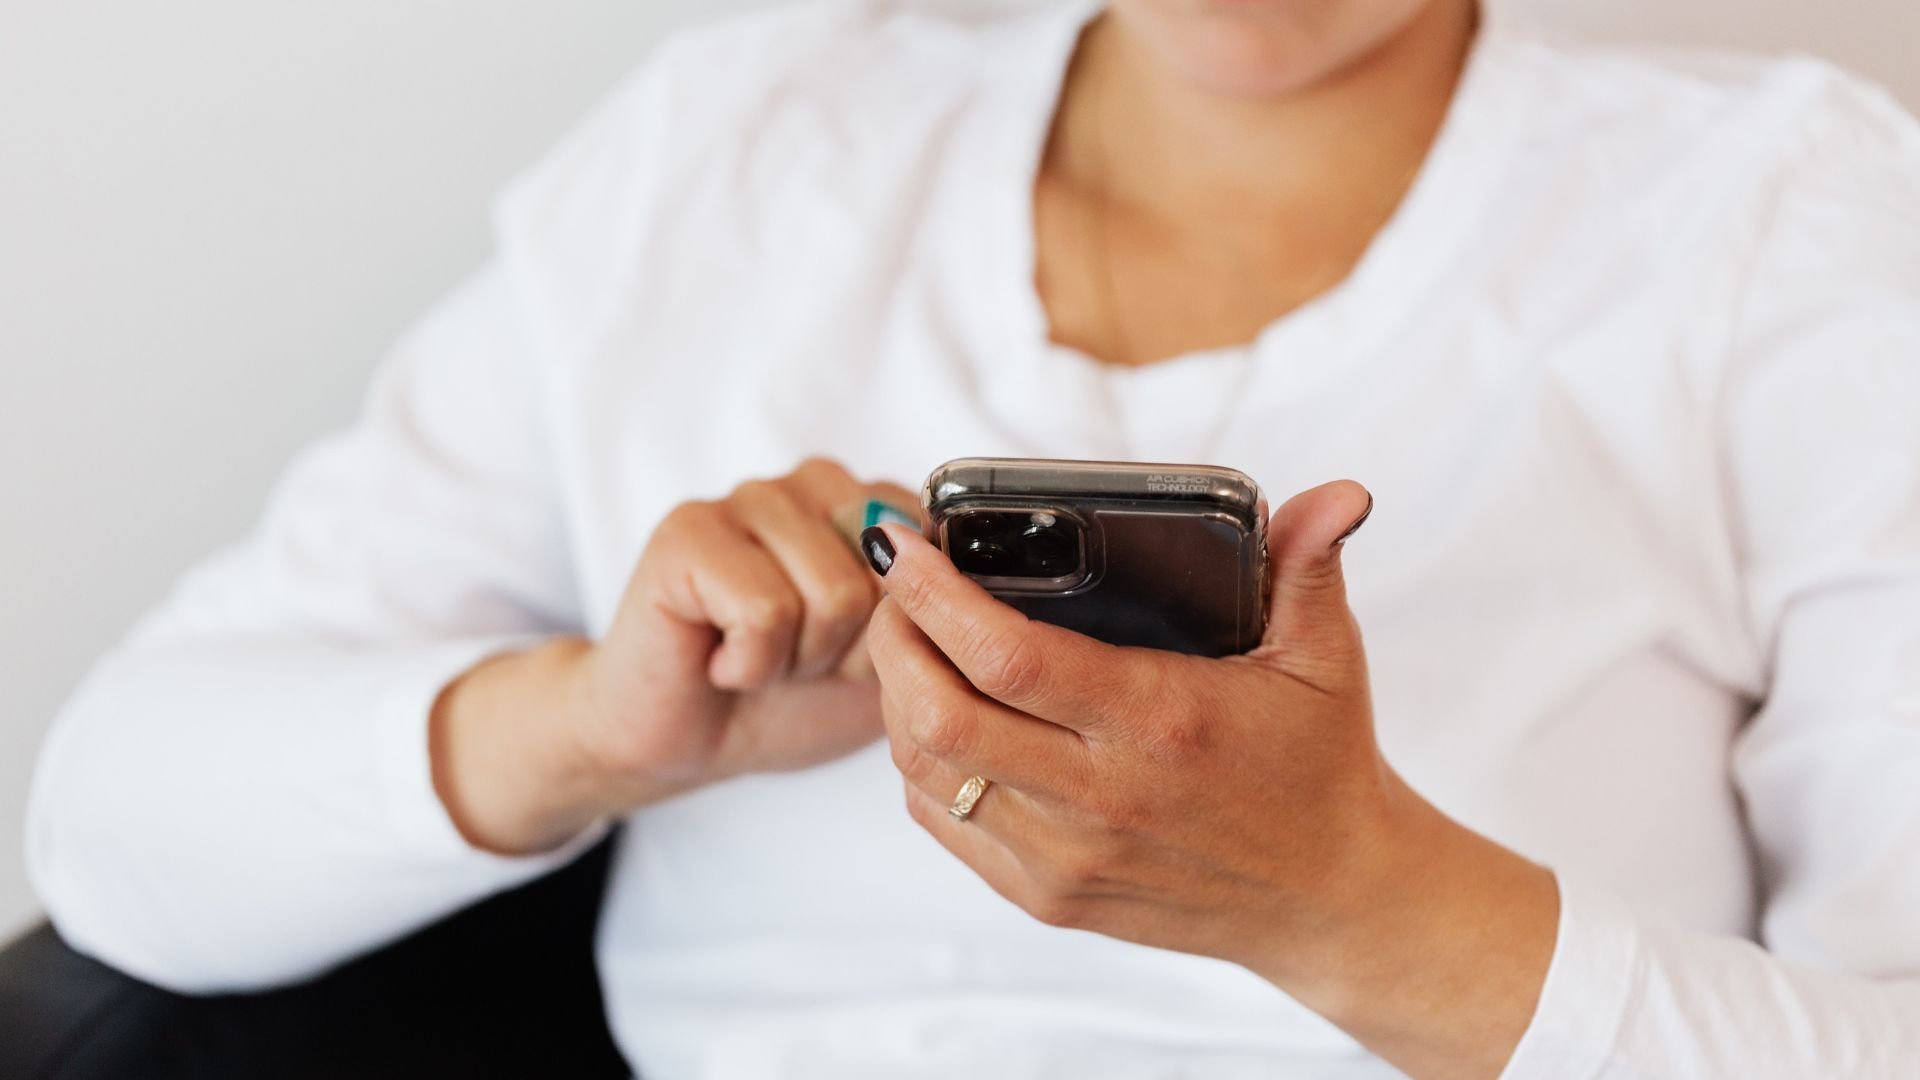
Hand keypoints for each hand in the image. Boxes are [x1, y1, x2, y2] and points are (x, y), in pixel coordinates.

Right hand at [432, 457, 914, 852]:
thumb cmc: (790, 698)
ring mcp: (748, 496)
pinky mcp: (688, 530)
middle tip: (798, 658)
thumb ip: (934, 614)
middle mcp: (812, 483)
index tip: (851, 652)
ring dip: (798, 659)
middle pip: (889, 578)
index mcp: (870, 503)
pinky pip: (766, 610)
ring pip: (833, 594)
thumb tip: (955, 582)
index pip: (936, 555)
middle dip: (852, 649)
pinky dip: (751, 663)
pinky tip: (721, 659)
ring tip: (760, 656)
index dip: (900, 632)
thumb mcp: (891, 664)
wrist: (686, 742)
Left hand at [863, 481, 1559, 1079]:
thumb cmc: (1320, 765)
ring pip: (927, 775)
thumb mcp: (1326, 656)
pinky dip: (920, 766)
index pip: (1008, 656)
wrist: (1331, 900)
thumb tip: (1341, 491)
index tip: (903, 543)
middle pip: (939, 716)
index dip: (934, 595)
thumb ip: (1309, 564)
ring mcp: (1068, 857)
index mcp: (1160, 722)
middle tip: (896, 588)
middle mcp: (1103, 797)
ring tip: (908, 643)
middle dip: (893, 640)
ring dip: (896, 700)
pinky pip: (945, 827)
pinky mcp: (1049, 898)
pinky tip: (936, 718)